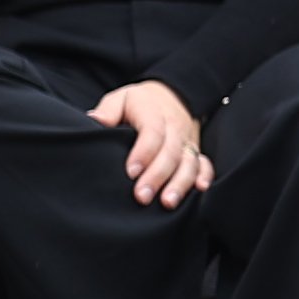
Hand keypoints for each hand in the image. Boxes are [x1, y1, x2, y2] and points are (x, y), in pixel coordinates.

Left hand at [90, 79, 211, 210]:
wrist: (171, 96)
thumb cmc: (139, 102)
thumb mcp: (121, 98)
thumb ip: (108, 110)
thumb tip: (94, 120)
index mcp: (153, 113)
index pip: (152, 132)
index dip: (143, 153)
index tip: (130, 172)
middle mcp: (174, 127)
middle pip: (170, 152)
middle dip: (157, 176)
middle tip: (142, 196)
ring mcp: (187, 140)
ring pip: (189, 162)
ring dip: (180, 183)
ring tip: (167, 202)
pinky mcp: (195, 150)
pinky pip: (204, 164)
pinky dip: (204, 176)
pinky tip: (199, 190)